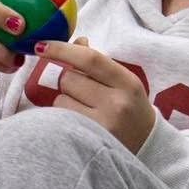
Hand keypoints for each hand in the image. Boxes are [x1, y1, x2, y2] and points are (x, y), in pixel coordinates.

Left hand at [36, 38, 155, 153]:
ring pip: (61, 98)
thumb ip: (98, 62)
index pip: (90, 59)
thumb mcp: (123, 82)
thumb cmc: (131, 109)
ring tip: (84, 109)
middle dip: (68, 79)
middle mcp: (116, 104)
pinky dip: (63, 116)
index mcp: (127, 83)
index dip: (62, 49)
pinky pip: (60, 118)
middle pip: (69, 78)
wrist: (147, 146)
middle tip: (82, 90)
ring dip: (65, 99)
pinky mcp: (87, 140)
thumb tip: (76, 42)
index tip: (41, 45)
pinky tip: (79, 122)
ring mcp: (101, 125)